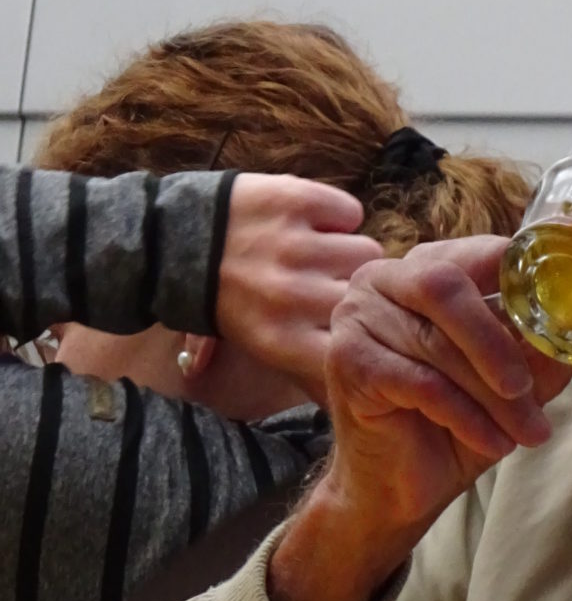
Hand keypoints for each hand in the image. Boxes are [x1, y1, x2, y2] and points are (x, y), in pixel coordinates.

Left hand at [215, 175, 382, 400]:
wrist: (172, 238)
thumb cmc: (227, 298)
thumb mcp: (260, 345)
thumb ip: (310, 370)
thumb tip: (359, 400)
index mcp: (282, 339)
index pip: (361, 348)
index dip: (369, 334)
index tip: (363, 326)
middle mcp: (289, 295)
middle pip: (371, 295)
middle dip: (358, 288)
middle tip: (335, 280)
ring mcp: (291, 245)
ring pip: (368, 251)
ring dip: (348, 250)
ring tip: (319, 251)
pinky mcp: (293, 200)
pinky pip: (349, 211)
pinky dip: (335, 214)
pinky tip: (311, 222)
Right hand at [269, 236, 571, 600]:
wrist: (399, 487)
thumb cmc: (456, 423)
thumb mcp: (514, 381)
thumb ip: (543, 345)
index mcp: (429, 267)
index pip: (481, 252)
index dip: (526, 275)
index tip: (569, 303)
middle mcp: (385, 279)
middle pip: (446, 286)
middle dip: (497, 343)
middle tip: (527, 388)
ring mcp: (358, 316)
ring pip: (437, 344)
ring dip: (490, 396)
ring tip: (524, 432)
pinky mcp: (347, 361)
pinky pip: (420, 382)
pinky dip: (464, 415)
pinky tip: (491, 443)